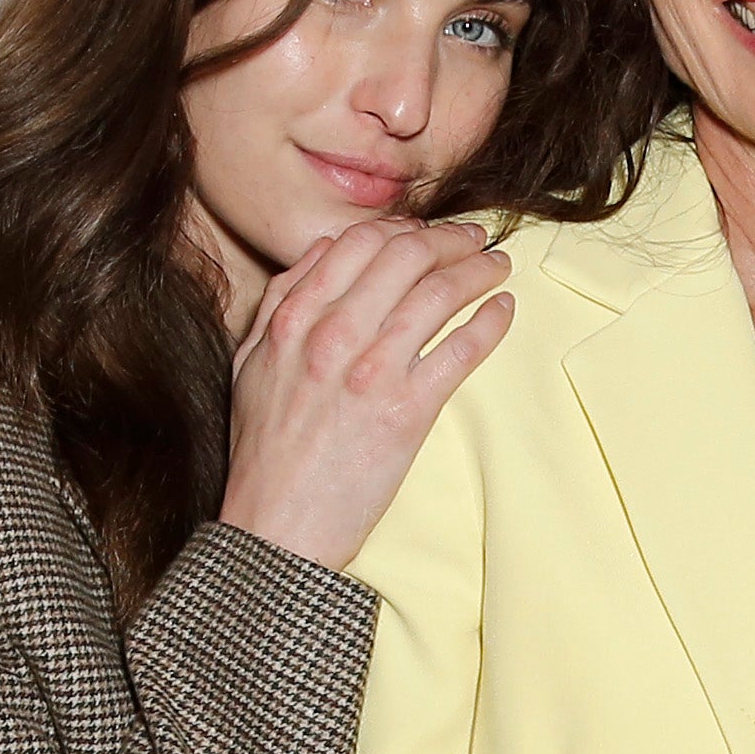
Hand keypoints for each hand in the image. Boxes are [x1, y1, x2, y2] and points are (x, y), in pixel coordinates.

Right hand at [218, 215, 511, 571]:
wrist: (276, 525)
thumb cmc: (263, 452)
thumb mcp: (251, 363)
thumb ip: (282, 302)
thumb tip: (323, 251)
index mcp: (293, 318)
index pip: (356, 242)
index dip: (400, 228)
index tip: (423, 234)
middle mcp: (333, 334)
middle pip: (405, 255)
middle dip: (448, 239)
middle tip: (473, 240)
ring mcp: (372, 371)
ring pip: (438, 293)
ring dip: (478, 270)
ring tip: (497, 267)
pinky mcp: (407, 411)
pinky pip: (461, 349)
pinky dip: (489, 322)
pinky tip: (503, 311)